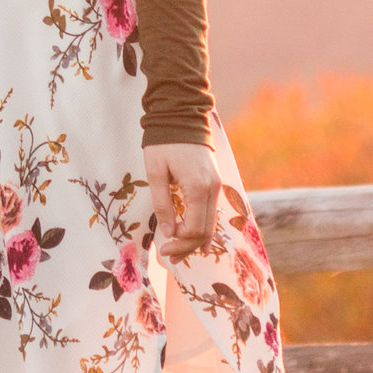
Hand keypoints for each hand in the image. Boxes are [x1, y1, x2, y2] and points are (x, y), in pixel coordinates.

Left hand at [145, 140, 219, 259]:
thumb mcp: (156, 172)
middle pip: (205, 231)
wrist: (182, 115)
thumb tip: (169, 233)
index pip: (194, 229)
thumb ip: (162, 203)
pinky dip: (202, 226)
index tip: (164, 249)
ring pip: (211, 223)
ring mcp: (217, 186)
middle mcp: (213, 189)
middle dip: (188, 247)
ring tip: (177, 249)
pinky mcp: (216, 182)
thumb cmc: (164, 142)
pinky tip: (192, 236)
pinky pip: (211, 212)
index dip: (180, 244)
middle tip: (169, 257)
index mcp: (198, 187)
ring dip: (195, 239)